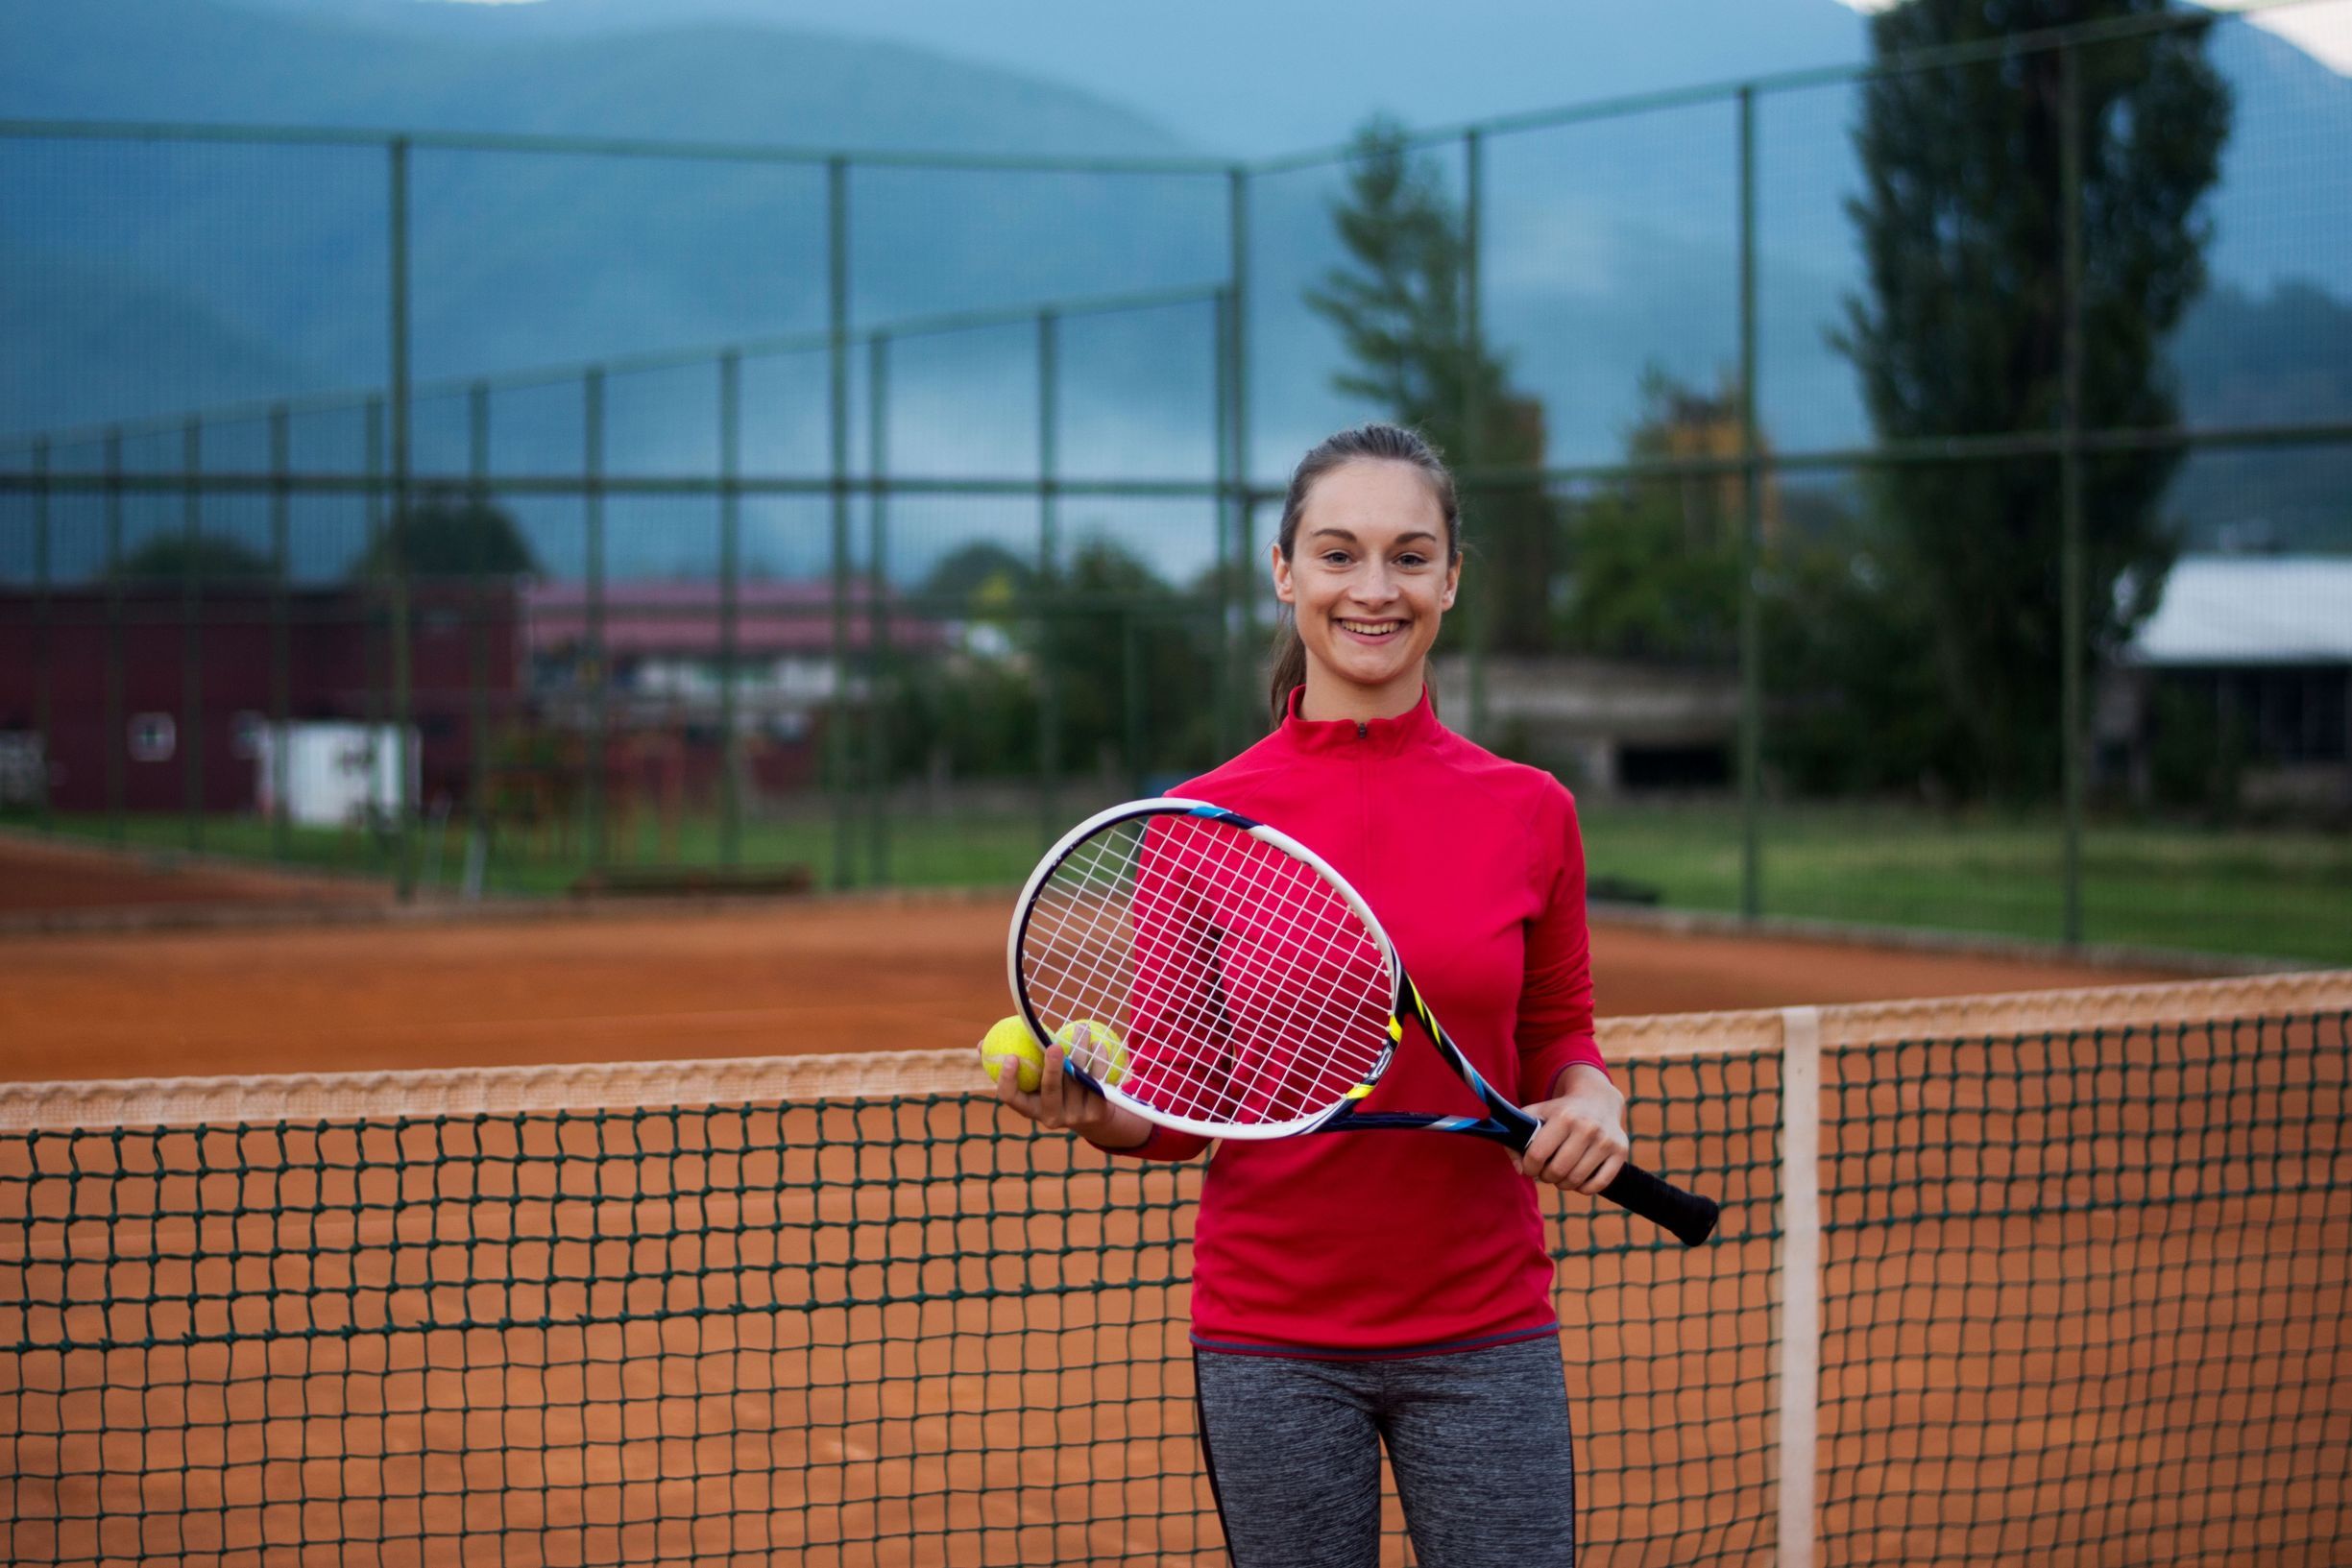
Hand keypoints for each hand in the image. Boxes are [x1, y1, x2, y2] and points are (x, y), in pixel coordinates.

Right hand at [990, 1042, 1154, 1150]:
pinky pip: (1098, 1083)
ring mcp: (1075, 1116)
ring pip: (1077, 1081)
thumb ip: (1010, 1063)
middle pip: (1050, 1091)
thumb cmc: (1054, 1087)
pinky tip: (1099, 1044)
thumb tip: (981, 1044)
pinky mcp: (1097, 1112)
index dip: (1008, 1080)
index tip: (1010, 1057)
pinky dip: (1099, 1062)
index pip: (1011, 1098)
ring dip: (1080, 1053)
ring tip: (1081, 1029)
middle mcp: (1051, 1116)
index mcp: (1029, 1108)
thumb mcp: (1032, 1079)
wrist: (1092, 1115)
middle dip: (1051, 1069)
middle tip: (1053, 1045)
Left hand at [1519, 1063, 1629, 1195]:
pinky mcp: (1620, 1152)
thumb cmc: (1561, 1111)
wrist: (1598, 1099)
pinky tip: (1578, 1179)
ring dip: (1562, 1184)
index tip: (1529, 1167)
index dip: (1528, 1167)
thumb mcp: (1536, 1114)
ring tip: (1560, 1174)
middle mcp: (1587, 1128)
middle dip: (1546, 1177)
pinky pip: (1598, 1185)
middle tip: (1545, 1171)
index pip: (1538, 1154)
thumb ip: (1518, 1139)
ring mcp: (1606, 1140)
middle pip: (1557, 1171)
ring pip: (1576, 1180)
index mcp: (1564, 1117)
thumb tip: (1520, 1170)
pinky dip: (1583, 1188)